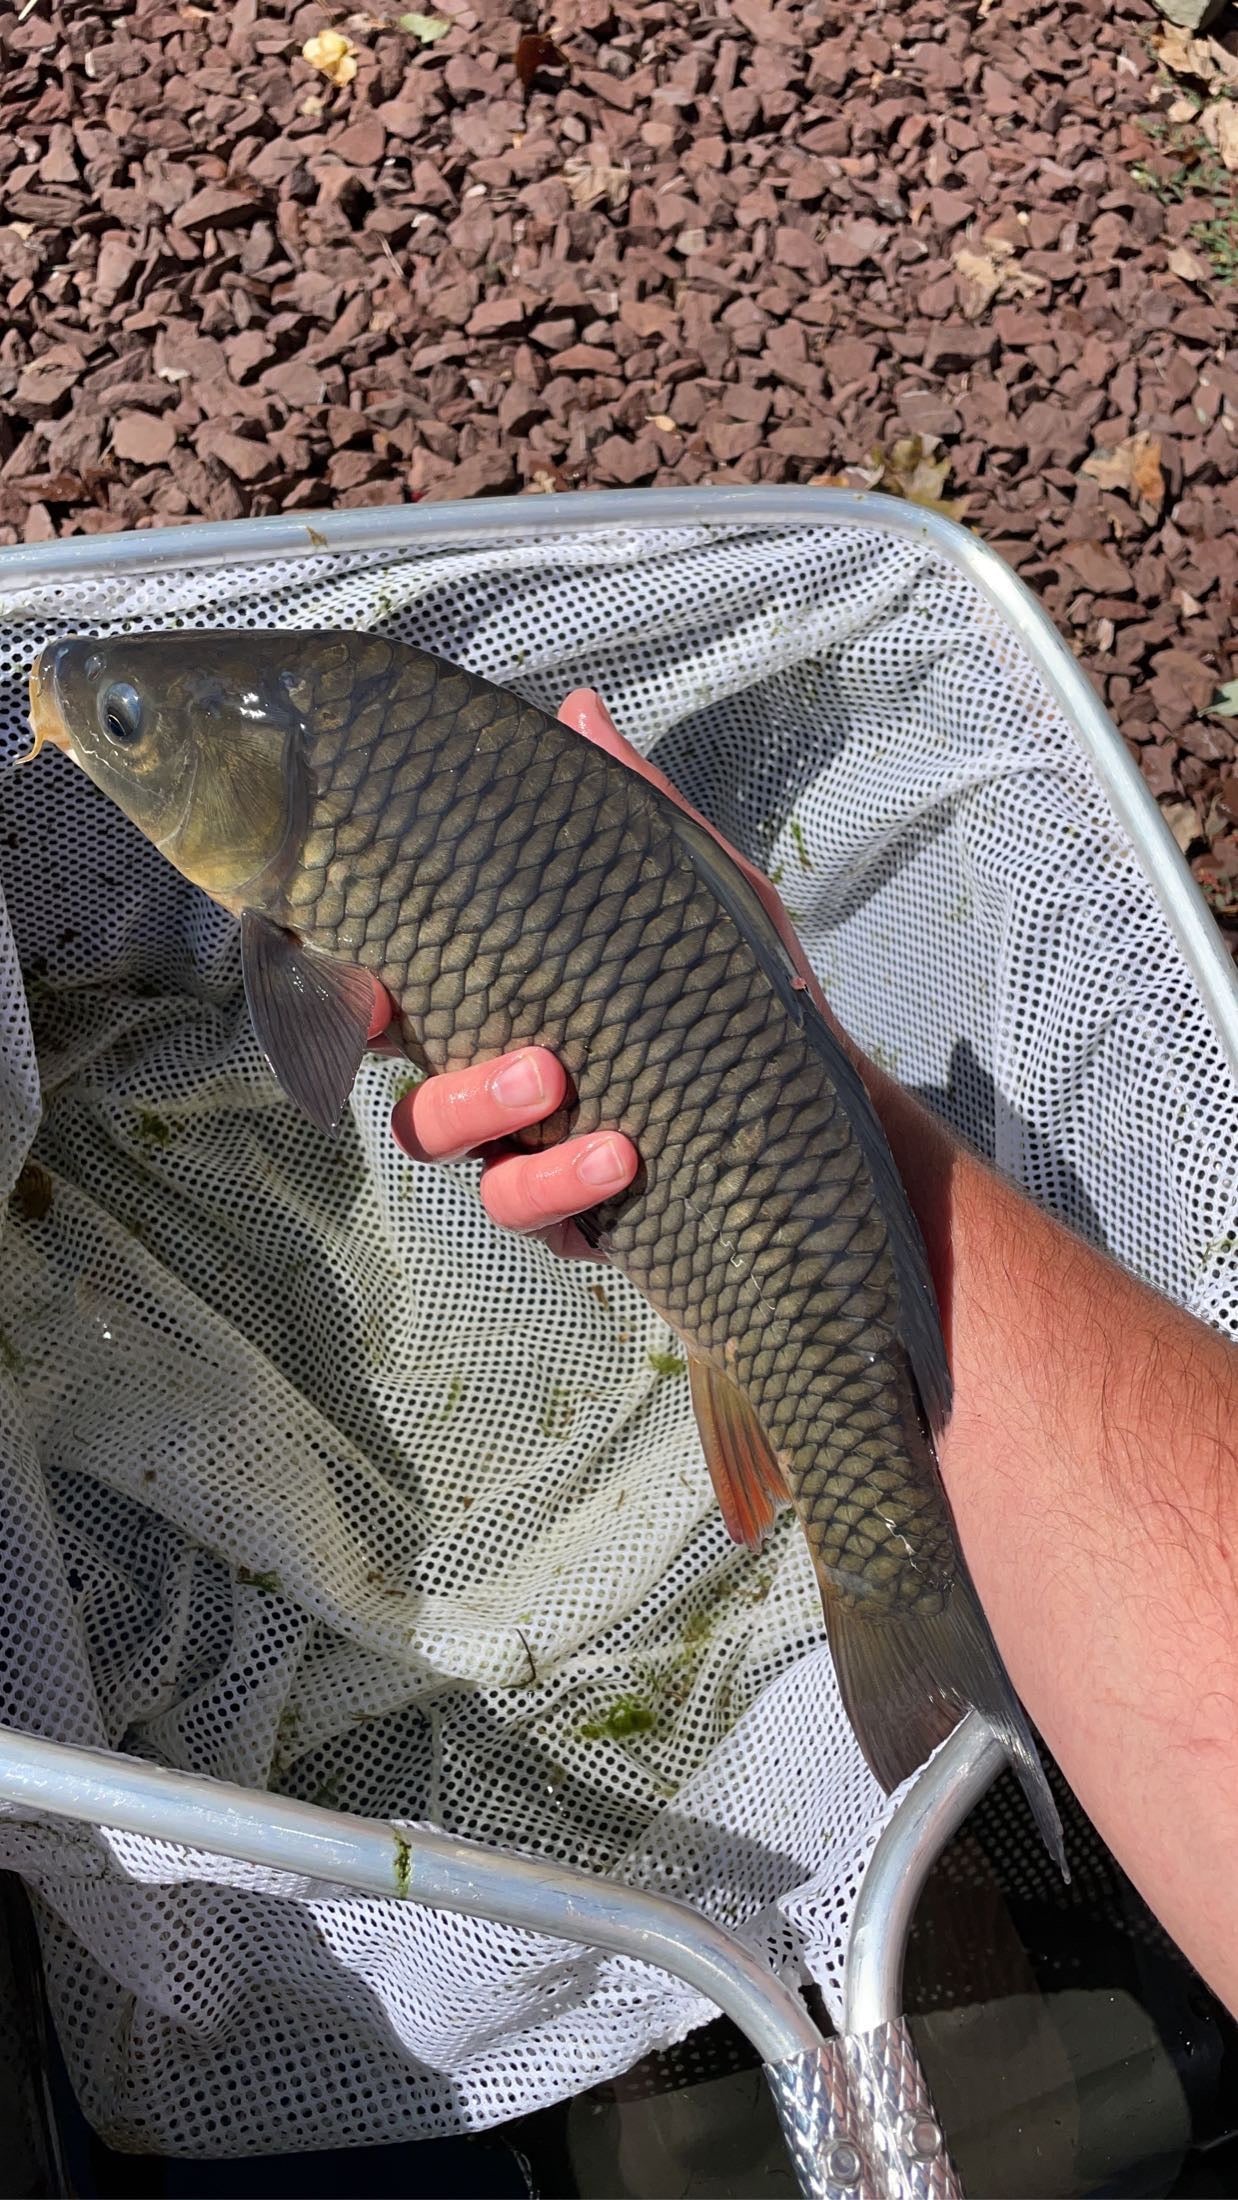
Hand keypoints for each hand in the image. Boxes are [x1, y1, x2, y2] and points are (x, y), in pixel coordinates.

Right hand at [368, 688, 827, 1258]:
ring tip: (586, 1110)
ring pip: (465, 1166)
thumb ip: (638, 811)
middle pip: (420, 1102)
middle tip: (534, 1062)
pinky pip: (537, 1223)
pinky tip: (623, 1165)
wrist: (842, 1121)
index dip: (355, 993)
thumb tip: (578, 706)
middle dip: (451, 1086)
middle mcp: (510, 1095)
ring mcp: (540, 1165)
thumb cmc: (758, 1004)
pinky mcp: (587, 1225)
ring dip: (504, 1136)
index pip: (405, 1004)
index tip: (362, 981)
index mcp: (513, 1011)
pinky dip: (566, 1197)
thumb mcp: (707, 899)